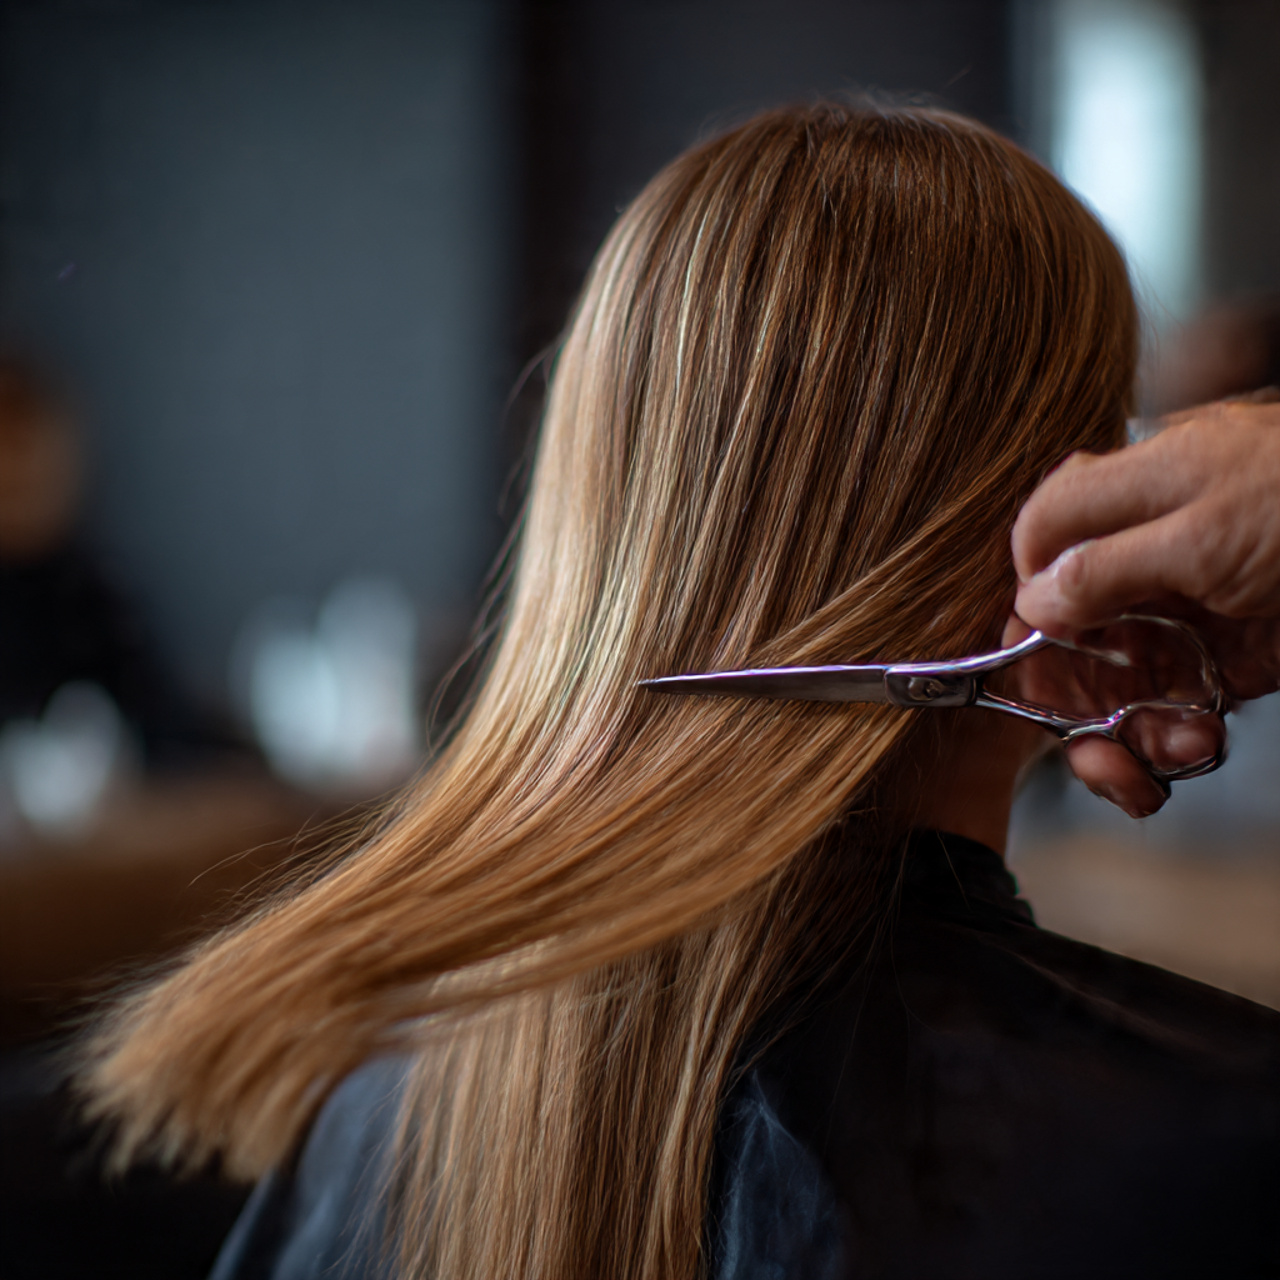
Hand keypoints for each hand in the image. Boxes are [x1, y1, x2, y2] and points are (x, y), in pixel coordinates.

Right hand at [1011, 396, 1279, 815]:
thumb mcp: (1203, 531)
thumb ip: (1102, 564)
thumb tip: (1030, 599)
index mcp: (1137, 490)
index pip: (1042, 535)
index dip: (1027, 591)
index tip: (1034, 646)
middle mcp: (1153, 554)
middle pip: (1068, 626)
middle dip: (1071, 690)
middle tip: (1090, 739)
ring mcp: (1191, 612)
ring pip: (1114, 680)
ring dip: (1123, 732)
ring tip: (1169, 750)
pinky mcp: (1229, 663)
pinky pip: (1170, 710)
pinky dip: (1168, 746)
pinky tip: (1191, 749)